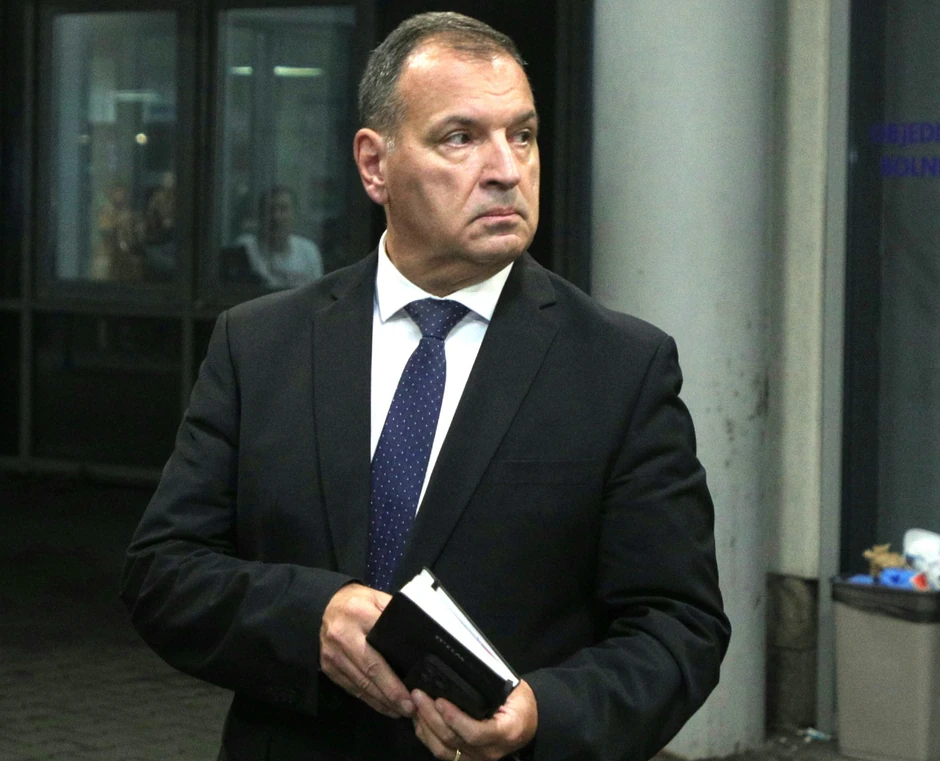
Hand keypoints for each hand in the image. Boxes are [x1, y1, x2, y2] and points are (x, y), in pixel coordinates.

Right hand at [319, 583, 414, 718]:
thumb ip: (393, 614)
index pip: (380, 647)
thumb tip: (418, 634)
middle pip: (370, 670)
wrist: (324, 606)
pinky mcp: (328, 668)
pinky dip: (368, 699)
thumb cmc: (357, 602)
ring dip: (381, 701)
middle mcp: (342, 636)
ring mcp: (333, 655)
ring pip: (360, 683)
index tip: (412, 688)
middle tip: (409, 708)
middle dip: (391, 692)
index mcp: (358, 614)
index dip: (395, 673)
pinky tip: (383, 706)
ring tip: (401, 711)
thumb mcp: (377, 598)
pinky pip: (351, 687)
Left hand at [411, 680, 537, 760]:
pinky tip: (419, 719)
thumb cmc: (521, 702)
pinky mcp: (467, 760)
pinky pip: (443, 752)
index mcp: (506, 732)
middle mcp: (490, 752)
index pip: (475, 733)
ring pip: (443, 750)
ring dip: (425, 727)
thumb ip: (493, 684)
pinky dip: (427, 736)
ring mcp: (477, 759)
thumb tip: (469, 665)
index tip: (439, 700)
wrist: (528, 725)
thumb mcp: (514, 690)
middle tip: (417, 694)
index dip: (455, 719)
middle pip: (454, 740)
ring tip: (414, 704)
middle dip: (431, 717)